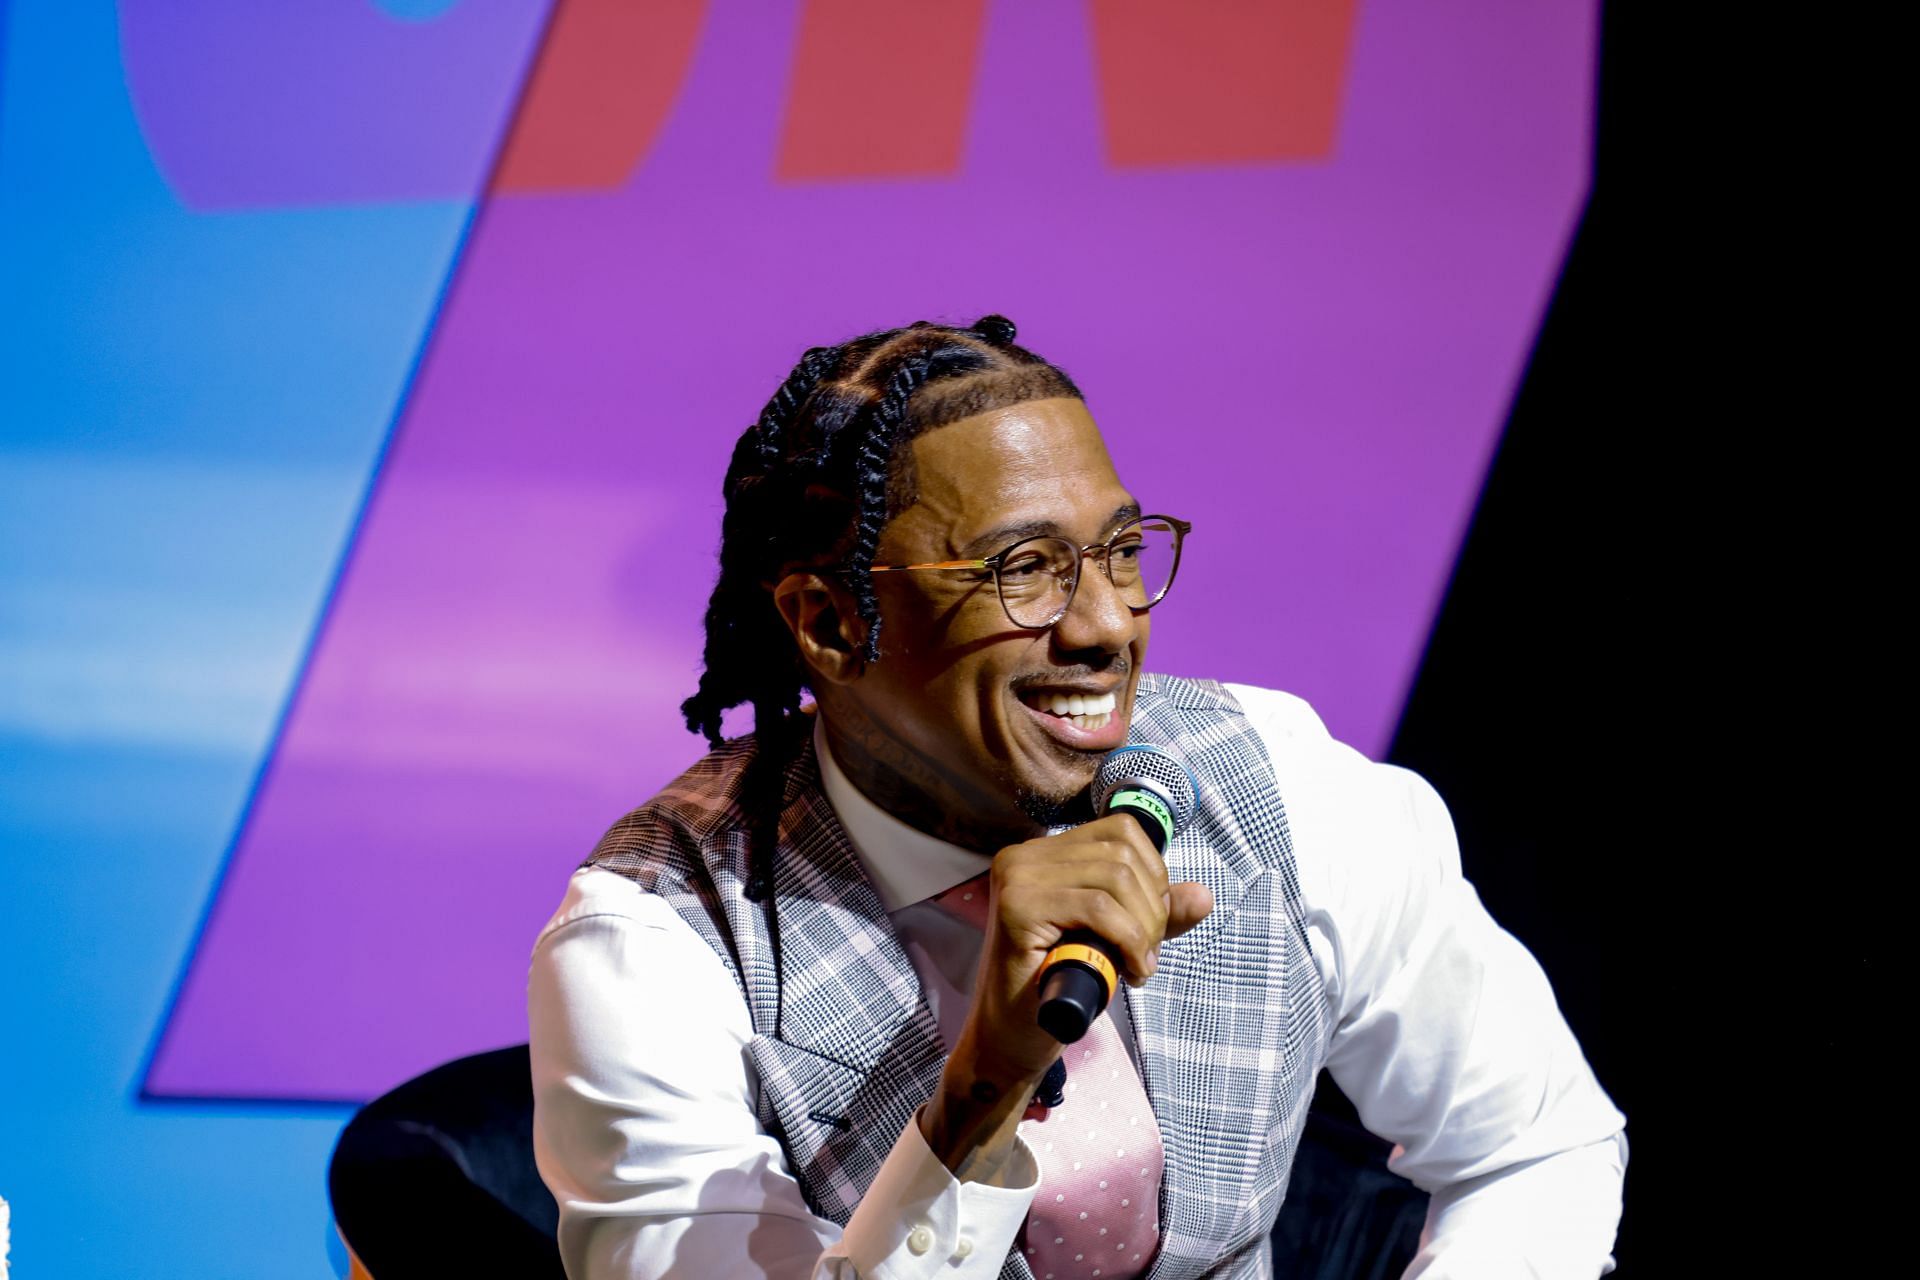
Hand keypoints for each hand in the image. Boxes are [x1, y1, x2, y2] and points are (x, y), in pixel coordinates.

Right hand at [918, 816, 1213, 1178]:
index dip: (1154, 873)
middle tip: (1145, 954)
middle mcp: (1024, 857)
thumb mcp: (1115, 941)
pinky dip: (1128, 940)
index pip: (1121, 830)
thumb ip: (1154, 915)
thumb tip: (1202, 895)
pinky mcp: (1017, 908)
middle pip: (1122, 854)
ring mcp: (1017, 879)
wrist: (1012, 1038)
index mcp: (1043, 854)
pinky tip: (1128, 970)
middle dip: (1152, 907)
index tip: (1151, 922)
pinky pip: (1098, 908)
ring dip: (1143, 929)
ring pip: (1115, 879)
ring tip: (1136, 965)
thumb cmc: (1058, 987)